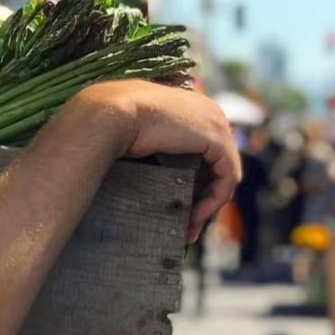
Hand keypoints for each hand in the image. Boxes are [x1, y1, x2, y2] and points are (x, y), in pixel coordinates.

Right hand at [66, 80, 241, 242]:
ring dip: (206, 204)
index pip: (200, 148)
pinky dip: (212, 201)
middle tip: (185, 224)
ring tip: (188, 230)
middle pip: (213, 163)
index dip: (191, 179)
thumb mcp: (130, 130)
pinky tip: (193, 219)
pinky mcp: (218, 141)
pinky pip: (226, 178)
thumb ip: (143, 141)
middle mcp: (207, 111)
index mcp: (187, 105)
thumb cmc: (107, 121)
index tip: (173, 203)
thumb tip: (135, 162)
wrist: (108, 114)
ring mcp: (215, 124)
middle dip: (201, 196)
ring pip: (222, 173)